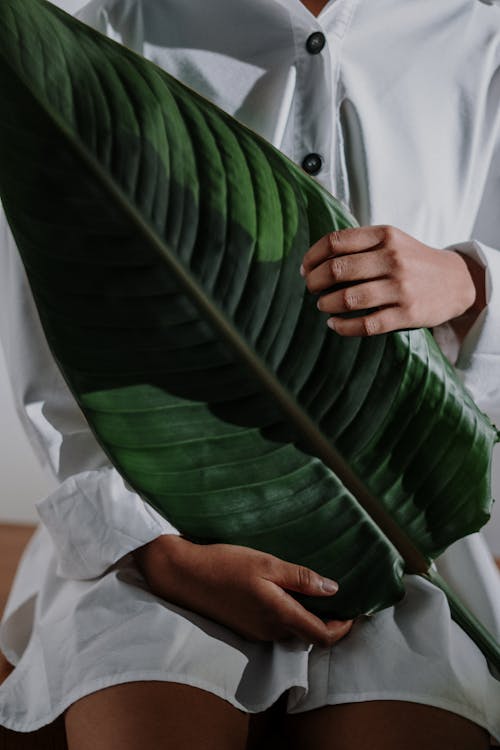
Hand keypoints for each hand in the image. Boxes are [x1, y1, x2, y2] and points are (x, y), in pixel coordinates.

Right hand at [132, 535, 352, 646]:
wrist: (184, 575)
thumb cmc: (225, 564)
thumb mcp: (266, 563)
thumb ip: (300, 578)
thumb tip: (333, 590)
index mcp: (279, 614)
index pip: (322, 636)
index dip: (343, 629)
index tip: (356, 612)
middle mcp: (270, 630)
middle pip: (310, 637)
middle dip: (330, 624)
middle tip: (341, 600)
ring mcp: (256, 632)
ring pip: (293, 632)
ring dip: (309, 620)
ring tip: (317, 594)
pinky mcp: (245, 628)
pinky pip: (277, 628)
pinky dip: (290, 617)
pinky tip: (288, 595)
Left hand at [300, 225, 482, 336]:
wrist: (457, 281)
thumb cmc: (413, 261)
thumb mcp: (391, 240)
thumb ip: (359, 244)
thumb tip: (314, 261)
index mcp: (385, 236)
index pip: (335, 241)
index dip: (313, 256)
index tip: (305, 268)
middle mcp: (392, 259)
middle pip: (337, 270)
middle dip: (315, 282)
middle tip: (311, 288)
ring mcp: (400, 288)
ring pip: (348, 299)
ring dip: (326, 304)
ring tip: (322, 305)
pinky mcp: (406, 314)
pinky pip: (366, 325)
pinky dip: (343, 327)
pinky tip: (334, 324)